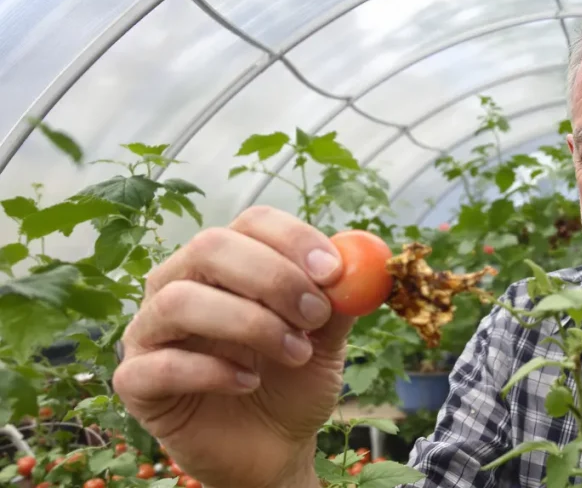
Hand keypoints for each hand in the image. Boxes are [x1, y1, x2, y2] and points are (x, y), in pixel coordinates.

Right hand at [113, 206, 352, 487]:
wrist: (275, 447)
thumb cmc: (294, 382)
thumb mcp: (327, 341)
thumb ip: (338, 303)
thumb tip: (355, 265)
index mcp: (228, 263)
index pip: (251, 223)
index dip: (292, 239)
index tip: (332, 271)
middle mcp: (181, 283)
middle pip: (210, 247)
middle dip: (272, 277)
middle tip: (314, 314)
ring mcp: (151, 330)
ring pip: (180, 300)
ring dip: (249, 324)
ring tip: (294, 353)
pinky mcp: (135, 382)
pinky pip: (160, 364)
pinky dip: (213, 371)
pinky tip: (249, 384)